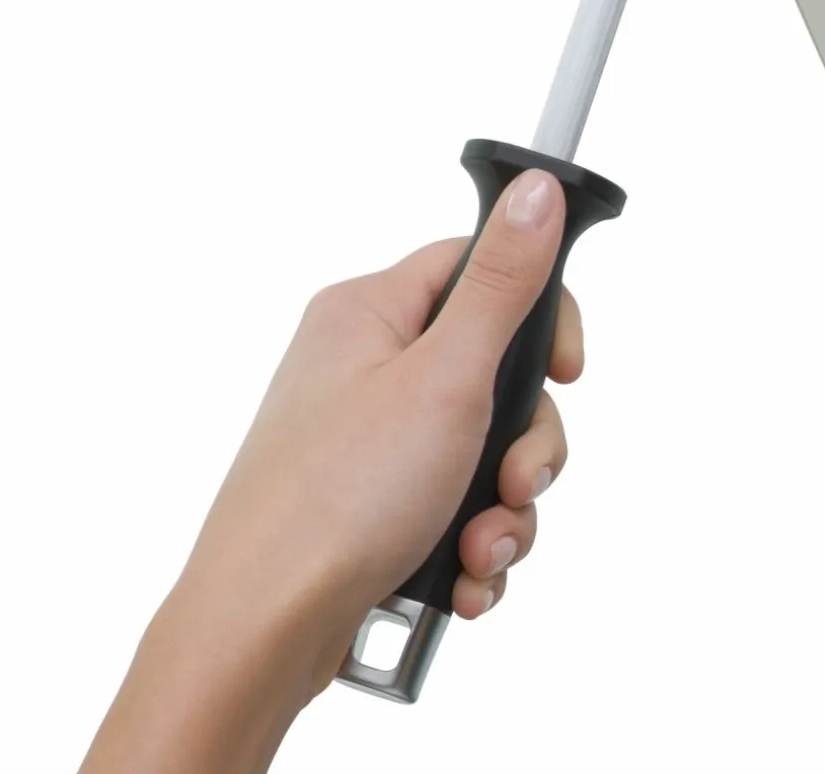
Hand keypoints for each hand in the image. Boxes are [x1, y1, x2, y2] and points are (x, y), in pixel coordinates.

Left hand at [83, 167, 576, 773]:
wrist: (257, 637)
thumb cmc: (334, 501)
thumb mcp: (446, 378)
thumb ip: (503, 283)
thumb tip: (539, 188)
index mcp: (371, 313)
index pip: (480, 267)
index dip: (539, 315)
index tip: (567, 370)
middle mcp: (367, 368)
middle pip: (495, 373)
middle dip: (525, 444)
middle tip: (516, 482)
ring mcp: (369, 441)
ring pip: (484, 450)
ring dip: (503, 507)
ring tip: (478, 551)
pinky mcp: (373, 505)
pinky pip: (455, 506)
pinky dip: (472, 545)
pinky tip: (461, 580)